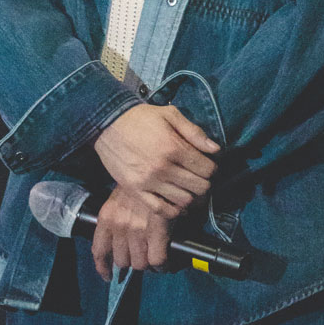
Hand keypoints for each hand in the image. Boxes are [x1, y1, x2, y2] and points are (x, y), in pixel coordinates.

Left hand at [91, 183, 177, 279]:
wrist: (159, 167)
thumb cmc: (142, 180)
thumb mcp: (121, 195)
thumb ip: (118, 216)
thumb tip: (122, 237)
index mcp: (108, 217)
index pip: (99, 251)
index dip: (103, 267)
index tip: (107, 275)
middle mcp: (119, 226)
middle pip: (122, 261)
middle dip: (132, 262)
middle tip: (141, 258)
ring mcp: (137, 230)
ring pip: (140, 263)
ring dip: (148, 264)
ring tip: (154, 259)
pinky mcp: (156, 231)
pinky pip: (157, 260)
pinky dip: (162, 265)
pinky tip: (164, 263)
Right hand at [93, 101, 220, 217]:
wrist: (107, 124)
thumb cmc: (140, 118)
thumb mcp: (170, 114)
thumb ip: (194, 131)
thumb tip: (215, 149)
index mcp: (174, 148)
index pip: (207, 169)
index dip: (211, 168)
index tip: (206, 165)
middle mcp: (163, 168)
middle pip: (199, 187)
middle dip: (204, 183)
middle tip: (199, 178)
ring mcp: (148, 182)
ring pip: (183, 200)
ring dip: (190, 196)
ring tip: (187, 188)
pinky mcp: (135, 190)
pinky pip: (161, 210)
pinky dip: (173, 210)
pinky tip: (176, 203)